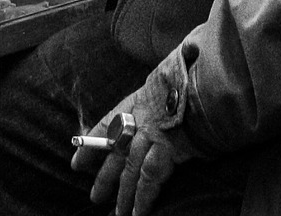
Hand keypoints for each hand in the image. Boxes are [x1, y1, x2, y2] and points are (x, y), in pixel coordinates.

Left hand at [71, 48, 200, 215]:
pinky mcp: (166, 152)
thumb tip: (159, 89)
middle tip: (96, 197)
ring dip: (123, 196)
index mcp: (136, 102)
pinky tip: (138, 212)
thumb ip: (158, 93)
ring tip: (119, 214)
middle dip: (105, 178)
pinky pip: (149, 180)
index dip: (90, 146)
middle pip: (116, 154)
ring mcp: (151, 138)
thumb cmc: (188, 79)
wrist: (204, 85)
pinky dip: (143, 198)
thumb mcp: (166, 80)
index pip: (106, 125)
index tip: (76, 163)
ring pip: (130, 172)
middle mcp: (139, 122)